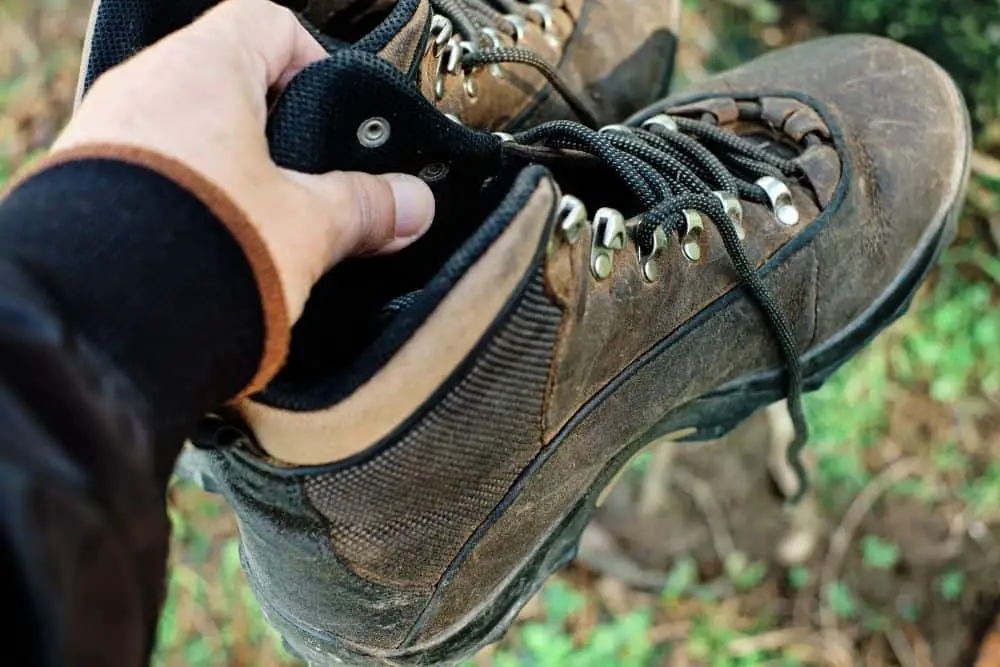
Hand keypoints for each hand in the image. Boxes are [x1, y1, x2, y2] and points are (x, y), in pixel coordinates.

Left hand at [54, 0, 434, 322]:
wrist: (101, 326)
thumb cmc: (200, 250)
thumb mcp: (309, 226)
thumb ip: (366, 207)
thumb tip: (413, 205)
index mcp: (203, 69)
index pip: (271, 24)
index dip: (316, 60)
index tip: (337, 115)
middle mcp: (143, 90)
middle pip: (227, 84)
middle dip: (277, 135)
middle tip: (311, 182)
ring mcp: (105, 139)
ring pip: (187, 135)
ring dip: (232, 173)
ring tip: (267, 226)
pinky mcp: (87, 193)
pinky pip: (152, 178)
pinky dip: (190, 203)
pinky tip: (217, 251)